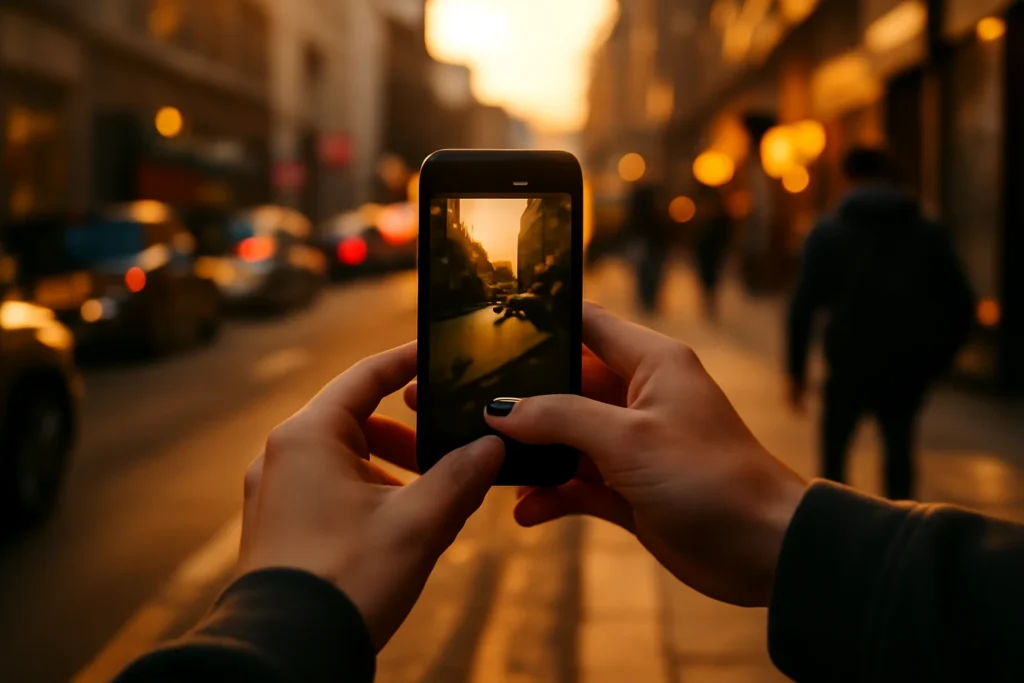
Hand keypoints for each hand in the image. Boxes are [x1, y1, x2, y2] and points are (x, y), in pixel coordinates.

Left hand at [238, 342, 503, 649]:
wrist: (288, 655)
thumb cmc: (347, 580)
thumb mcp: (418, 524)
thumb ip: (461, 476)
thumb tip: (493, 445)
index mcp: (308, 437)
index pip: (365, 377)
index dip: (406, 362)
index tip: (437, 354)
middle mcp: (282, 456)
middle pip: (356, 421)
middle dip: (408, 435)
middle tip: (449, 448)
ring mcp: (274, 493)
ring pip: (345, 460)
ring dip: (392, 471)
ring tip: (433, 498)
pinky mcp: (277, 527)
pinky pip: (330, 491)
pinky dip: (369, 495)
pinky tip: (400, 528)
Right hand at [483, 303, 807, 606]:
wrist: (762, 551)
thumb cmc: (709, 478)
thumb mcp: (626, 438)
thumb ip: (559, 417)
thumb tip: (500, 409)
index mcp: (651, 363)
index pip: (588, 323)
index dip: (543, 322)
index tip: (490, 327)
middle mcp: (640, 397)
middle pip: (567, 384)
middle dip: (523, 400)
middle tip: (470, 409)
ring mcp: (633, 445)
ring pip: (567, 438)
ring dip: (533, 454)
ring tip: (491, 467)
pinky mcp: (630, 488)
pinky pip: (577, 483)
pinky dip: (552, 495)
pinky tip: (525, 511)